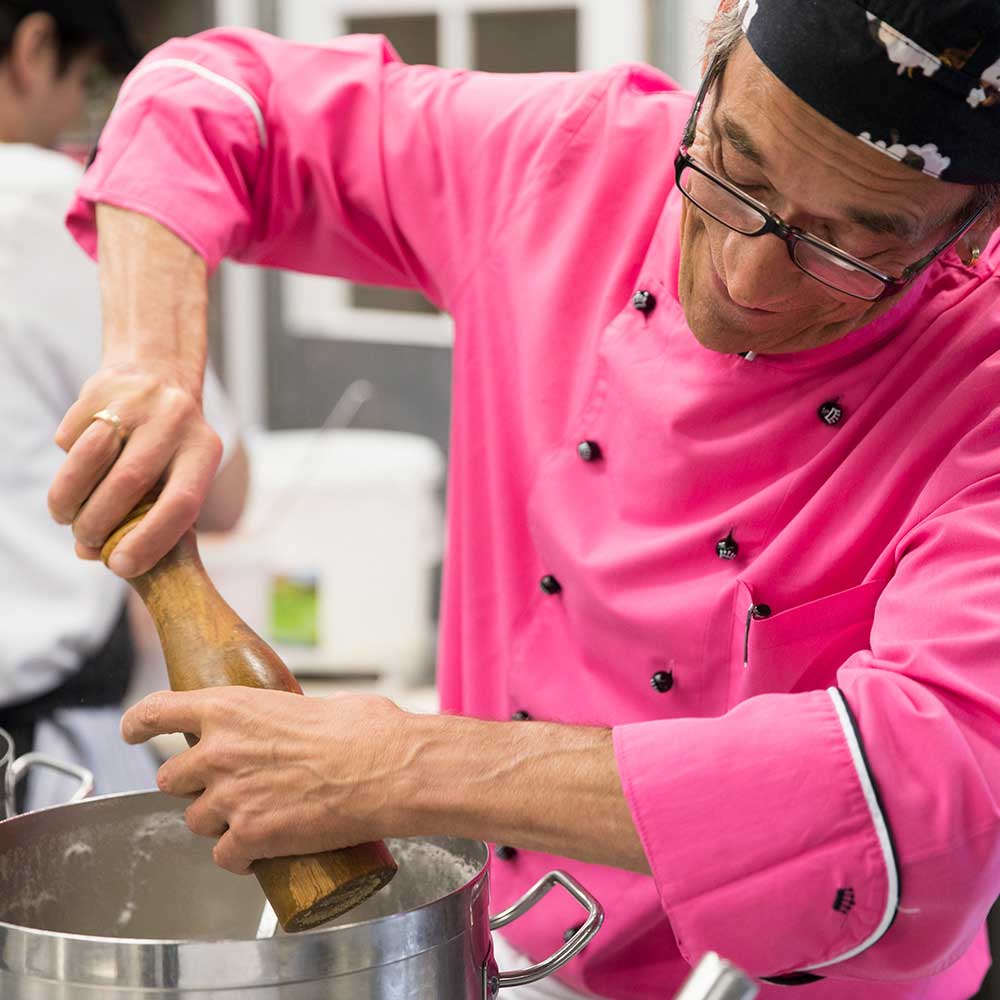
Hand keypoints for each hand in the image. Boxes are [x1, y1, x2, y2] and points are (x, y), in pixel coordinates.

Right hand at [46, 204, 214, 577]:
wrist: (157, 369)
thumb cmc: (169, 444)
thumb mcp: (177, 473)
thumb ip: (146, 516)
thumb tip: (90, 554)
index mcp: (205, 451)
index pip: (181, 503)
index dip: (150, 540)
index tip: (120, 566)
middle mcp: (177, 423)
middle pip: (130, 483)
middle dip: (100, 523)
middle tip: (85, 542)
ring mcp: (138, 403)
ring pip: (93, 460)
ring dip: (71, 498)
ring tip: (66, 518)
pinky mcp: (101, 390)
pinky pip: (72, 439)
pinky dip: (68, 465)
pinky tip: (77, 468)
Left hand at [121, 688, 410, 873]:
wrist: (386, 769)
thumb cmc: (364, 731)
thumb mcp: (312, 705)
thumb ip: (284, 718)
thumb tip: (296, 727)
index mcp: (230, 708)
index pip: (158, 711)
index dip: (138, 724)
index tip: (132, 731)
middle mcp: (218, 752)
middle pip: (171, 777)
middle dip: (193, 785)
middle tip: (225, 786)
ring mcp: (229, 797)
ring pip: (195, 821)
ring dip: (217, 822)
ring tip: (254, 819)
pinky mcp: (248, 836)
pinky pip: (224, 857)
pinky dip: (240, 857)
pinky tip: (262, 851)